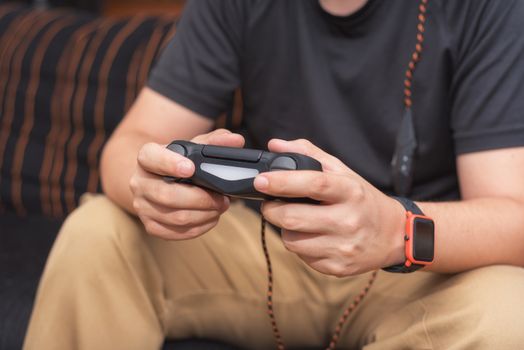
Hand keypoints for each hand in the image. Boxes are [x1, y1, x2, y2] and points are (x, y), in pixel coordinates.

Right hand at [130, 129, 244, 239]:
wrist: (157, 181)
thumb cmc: (178, 162)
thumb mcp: (193, 147)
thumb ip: (214, 141)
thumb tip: (236, 140)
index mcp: (147, 157)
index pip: (152, 158)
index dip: (170, 164)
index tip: (191, 169)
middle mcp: (139, 182)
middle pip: (168, 195)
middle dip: (201, 199)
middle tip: (223, 199)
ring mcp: (142, 206)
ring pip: (175, 217)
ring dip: (204, 215)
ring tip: (220, 208)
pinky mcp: (149, 225)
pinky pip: (175, 233)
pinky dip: (198, 228)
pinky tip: (210, 219)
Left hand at [255, 139, 405, 276]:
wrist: (395, 234)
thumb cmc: (362, 199)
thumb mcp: (343, 171)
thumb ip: (309, 154)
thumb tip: (275, 145)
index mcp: (350, 191)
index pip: (312, 184)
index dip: (282, 182)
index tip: (261, 180)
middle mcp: (348, 220)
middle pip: (293, 218)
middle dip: (271, 210)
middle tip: (270, 203)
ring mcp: (343, 247)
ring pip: (291, 241)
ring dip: (285, 229)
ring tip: (295, 219)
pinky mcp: (338, 268)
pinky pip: (302, 257)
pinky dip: (299, 245)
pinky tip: (310, 236)